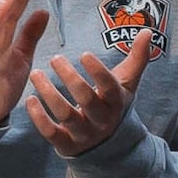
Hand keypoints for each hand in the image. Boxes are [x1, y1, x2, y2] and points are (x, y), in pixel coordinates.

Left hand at [24, 28, 155, 159]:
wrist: (107, 146)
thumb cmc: (112, 104)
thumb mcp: (127, 84)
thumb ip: (137, 58)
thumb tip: (148, 31)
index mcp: (116, 102)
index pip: (110, 87)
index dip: (98, 72)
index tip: (83, 53)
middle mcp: (101, 120)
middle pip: (86, 99)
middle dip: (70, 78)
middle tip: (55, 58)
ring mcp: (84, 134)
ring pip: (66, 115)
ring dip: (49, 93)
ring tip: (35, 73)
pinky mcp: (66, 145)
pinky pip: (51, 133)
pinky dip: (38, 117)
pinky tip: (30, 99)